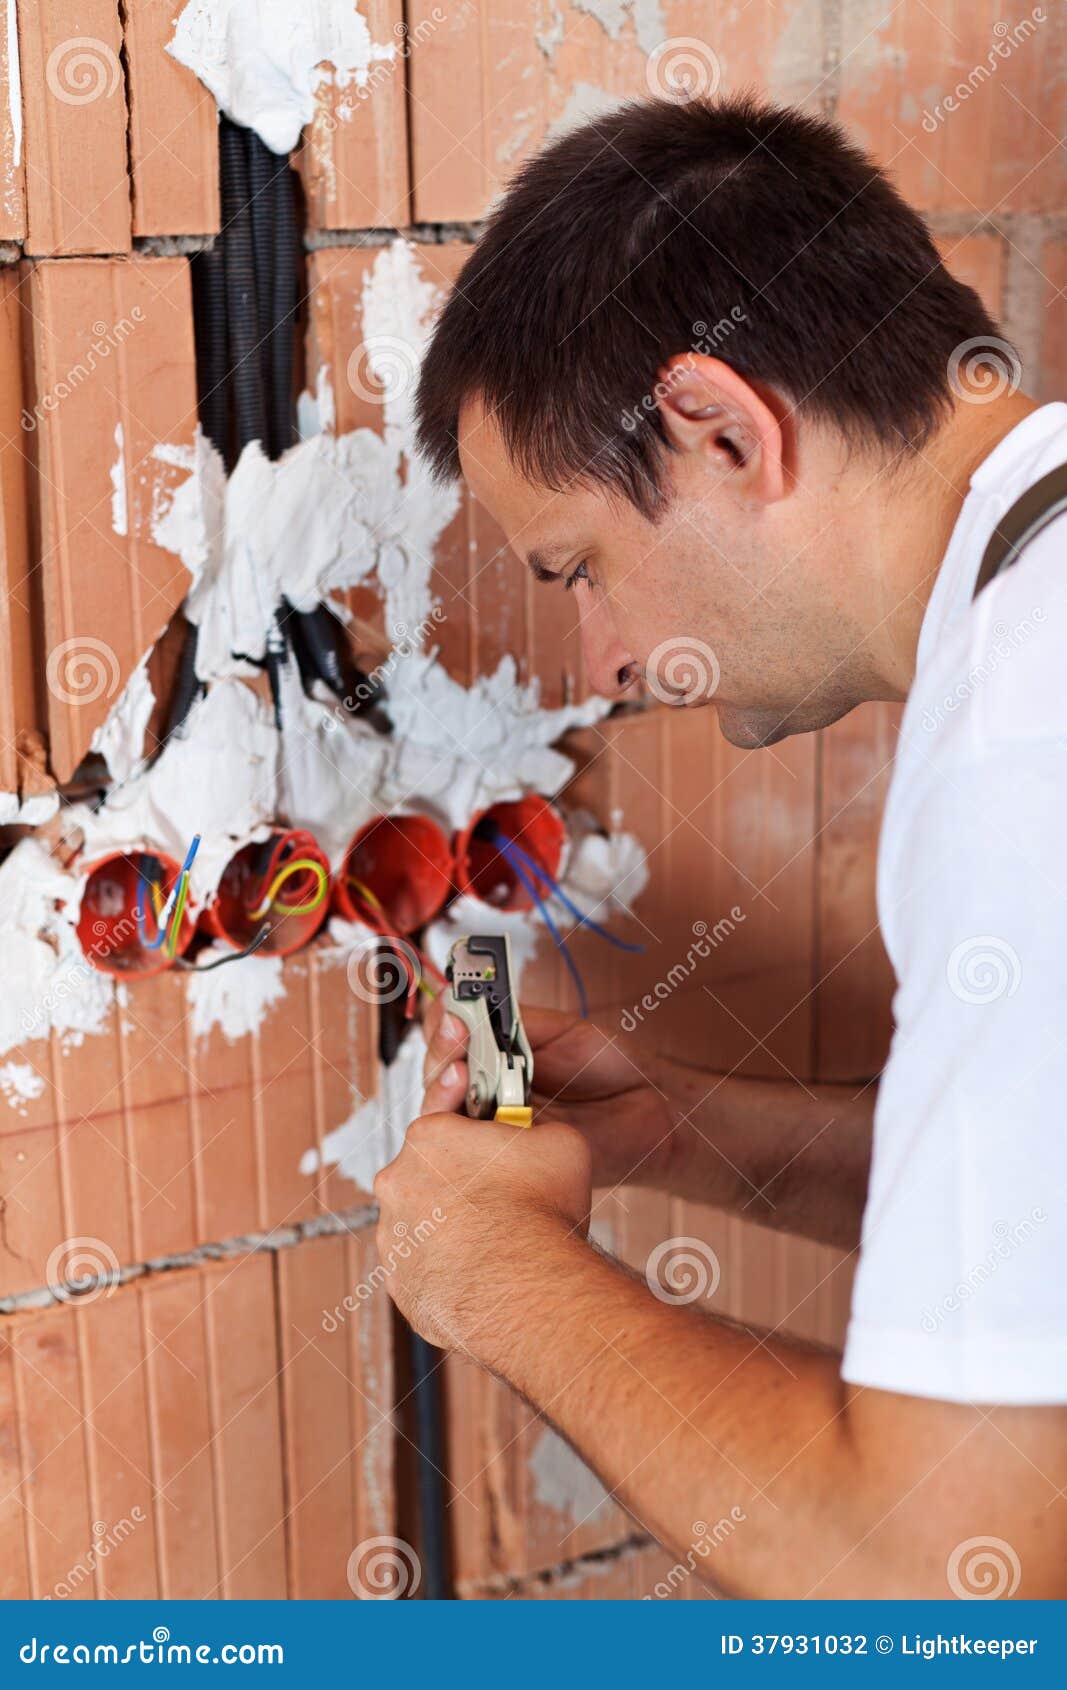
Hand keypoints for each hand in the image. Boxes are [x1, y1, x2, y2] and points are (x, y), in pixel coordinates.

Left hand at [372, 1109, 591, 1354]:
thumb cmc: (540, 1213)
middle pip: (431, 1174)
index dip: (479, 1134)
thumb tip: (539, 1136)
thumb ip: (537, 1130)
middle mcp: (398, 1183)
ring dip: (452, 1229)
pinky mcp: (402, 1284)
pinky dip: (449, 1270)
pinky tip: (484, 1273)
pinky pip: (426, 1270)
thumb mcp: (560, 1141)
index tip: (497, 1145)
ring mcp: (394, 1237)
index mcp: (429, 1137)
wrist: (526, 1289)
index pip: (448, 1121)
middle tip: (503, 1197)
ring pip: (424, 1224)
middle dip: (462, 1182)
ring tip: (497, 1242)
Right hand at [421, 995, 677, 1189]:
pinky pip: (476, 1149)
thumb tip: (474, 1003)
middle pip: (438, 1076)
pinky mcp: (511, 1160)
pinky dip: (466, 1131)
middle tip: (455, 1033)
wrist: (654, 1109)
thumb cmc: (611, 1068)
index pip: (450, 1040)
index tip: (451, 1010)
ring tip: (459, 1069)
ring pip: (445, 1115)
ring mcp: (496, 1128)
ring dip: (444, 1089)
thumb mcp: (564, 1032)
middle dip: (440, 1052)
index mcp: (496, 1056)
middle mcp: (488, 1092)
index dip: (442, 1025)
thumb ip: (518, 1022)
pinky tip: (475, 1113)